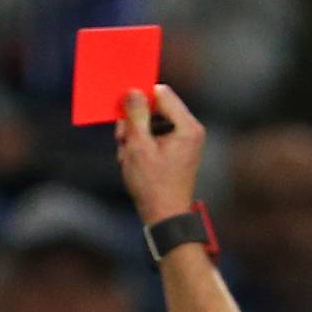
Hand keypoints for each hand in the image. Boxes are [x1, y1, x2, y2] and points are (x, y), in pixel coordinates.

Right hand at [117, 84, 205, 225]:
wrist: (165, 218)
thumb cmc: (153, 186)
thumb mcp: (139, 148)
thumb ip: (136, 117)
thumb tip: (133, 92)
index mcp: (187, 126)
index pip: (162, 95)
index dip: (141, 97)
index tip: (122, 107)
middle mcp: (190, 131)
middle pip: (158, 110)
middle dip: (136, 122)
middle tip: (121, 138)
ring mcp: (185, 143)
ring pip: (155, 126)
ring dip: (136, 137)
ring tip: (126, 157)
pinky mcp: (178, 154)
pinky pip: (158, 140)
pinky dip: (143, 147)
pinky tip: (132, 162)